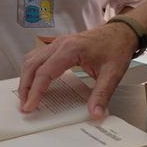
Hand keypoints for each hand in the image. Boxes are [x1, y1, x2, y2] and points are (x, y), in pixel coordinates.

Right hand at [19, 23, 136, 118]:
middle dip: (25, 86)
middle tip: (24, 105)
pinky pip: (38, 56)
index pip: (45, 72)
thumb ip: (102, 95)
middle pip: (32, 65)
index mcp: (70, 49)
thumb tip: (95, 114)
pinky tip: (35, 81)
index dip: (35, 91)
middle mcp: (60, 44)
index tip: (30, 106)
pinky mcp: (59, 45)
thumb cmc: (116, 48)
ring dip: (26, 77)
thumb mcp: (112, 74)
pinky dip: (32, 70)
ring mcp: (58, 43)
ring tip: (27, 96)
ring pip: (32, 59)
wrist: (121, 32)